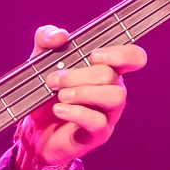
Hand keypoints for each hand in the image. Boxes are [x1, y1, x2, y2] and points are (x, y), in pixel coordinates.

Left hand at [15, 24, 147, 169]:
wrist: (35, 129)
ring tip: (61, 95)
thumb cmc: (47, 92)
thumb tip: (61, 36)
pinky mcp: (98, 134)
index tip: (94, 55)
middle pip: (111, 75)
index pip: (133, 57)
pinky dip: (76, 112)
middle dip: (79, 75)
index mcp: (106, 69)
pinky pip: (98, 121)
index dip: (122, 53)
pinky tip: (59, 109)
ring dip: (83, 92)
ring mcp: (109, 113)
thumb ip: (46, 39)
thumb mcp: (40, 60)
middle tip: (54, 80)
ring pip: (115, 96)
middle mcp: (112, 90)